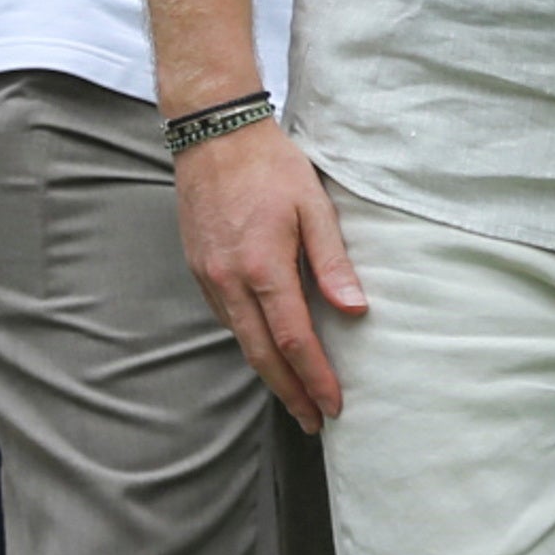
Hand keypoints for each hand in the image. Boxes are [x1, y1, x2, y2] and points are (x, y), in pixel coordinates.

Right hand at [176, 117, 362, 428]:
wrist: (212, 133)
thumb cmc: (270, 165)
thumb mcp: (314, 207)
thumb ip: (333, 263)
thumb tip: (355, 310)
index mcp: (263, 268)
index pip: (295, 341)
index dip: (315, 379)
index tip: (334, 407)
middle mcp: (230, 281)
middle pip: (262, 355)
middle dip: (290, 393)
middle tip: (314, 421)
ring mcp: (209, 276)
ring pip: (241, 339)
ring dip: (269, 371)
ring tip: (295, 394)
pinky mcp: (199, 268)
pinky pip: (226, 317)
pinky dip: (250, 340)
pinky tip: (267, 347)